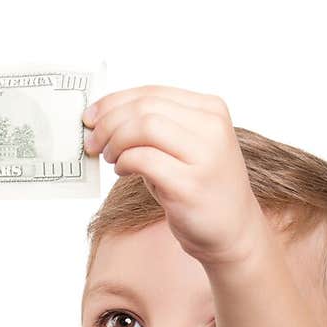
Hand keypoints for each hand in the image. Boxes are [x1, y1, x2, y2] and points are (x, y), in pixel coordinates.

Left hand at [83, 85, 263, 267]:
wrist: (234, 233)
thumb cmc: (202, 191)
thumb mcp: (185, 150)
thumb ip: (156, 130)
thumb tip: (106, 120)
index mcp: (211, 110)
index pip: (153, 92)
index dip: (115, 102)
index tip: (92, 117)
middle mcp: (211, 127)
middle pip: (145, 107)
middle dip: (109, 122)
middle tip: (93, 141)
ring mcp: (204, 155)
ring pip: (144, 127)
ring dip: (115, 141)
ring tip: (109, 157)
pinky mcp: (190, 185)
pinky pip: (144, 160)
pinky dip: (124, 162)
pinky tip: (122, 170)